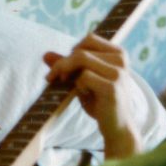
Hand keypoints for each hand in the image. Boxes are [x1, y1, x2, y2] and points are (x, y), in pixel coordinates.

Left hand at [43, 33, 141, 158]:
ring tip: (64, 84)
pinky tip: (83, 95)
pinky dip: (77, 85)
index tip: (62, 68)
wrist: (116, 127)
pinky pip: (84, 77)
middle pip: (81, 50)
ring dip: (66, 72)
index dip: (71, 51)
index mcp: (118, 54)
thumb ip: (68, 67)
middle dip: (62, 63)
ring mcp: (118, 73)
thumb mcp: (83, 81)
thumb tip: (45, 55)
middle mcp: (120, 60)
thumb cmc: (100, 102)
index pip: (89, 39)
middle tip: (53, 78)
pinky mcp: (112, 88)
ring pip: (81, 60)